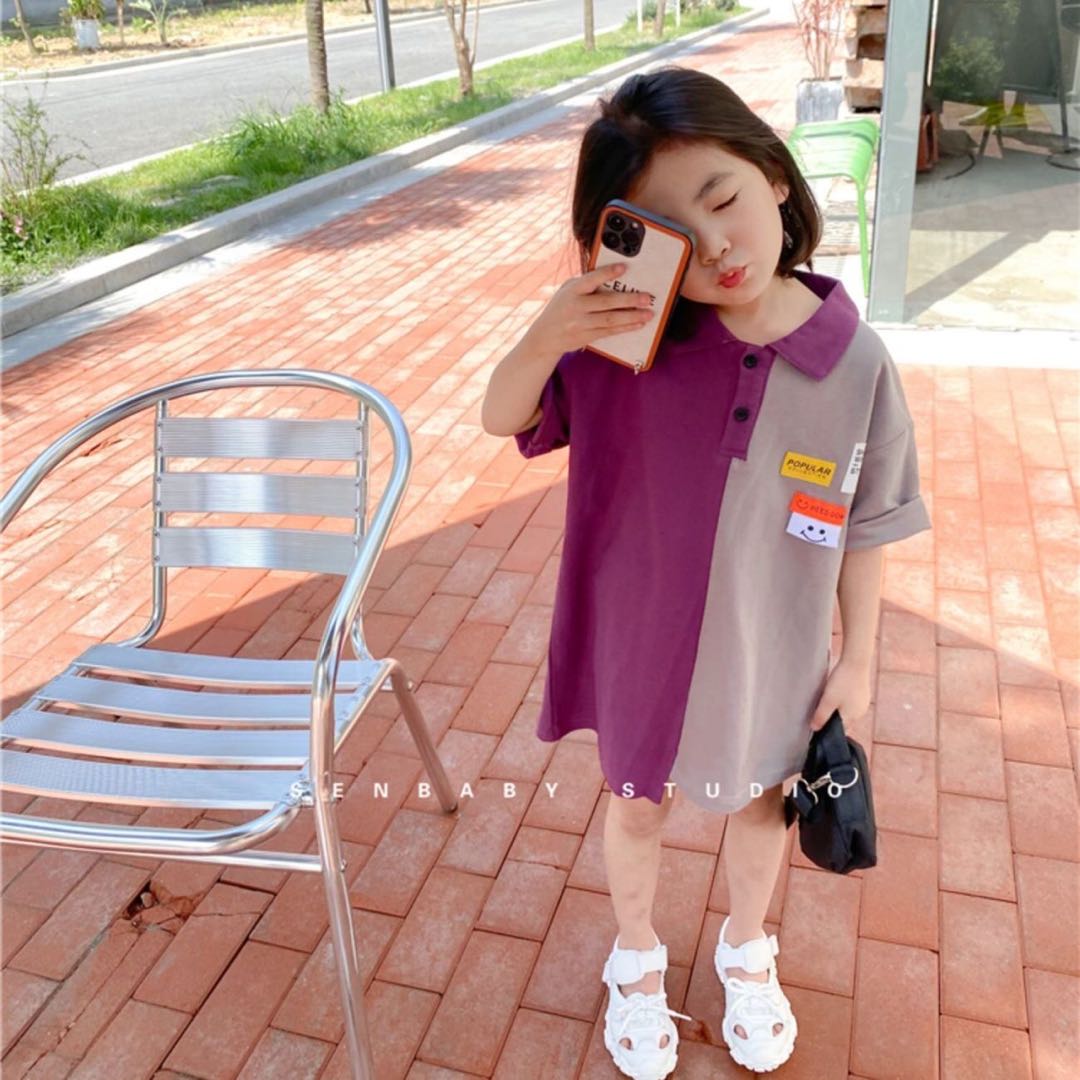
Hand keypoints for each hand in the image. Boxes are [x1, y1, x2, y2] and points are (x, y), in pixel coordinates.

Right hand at [523, 263, 655, 356]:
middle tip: (646, 298)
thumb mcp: (567, 291)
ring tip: (648, 313)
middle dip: (629, 300)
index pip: (591, 279)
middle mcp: (576, 307)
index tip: (624, 268)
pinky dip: (625, 327)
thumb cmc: (561, 308)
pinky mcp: (586, 336)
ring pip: (611, 319)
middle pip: (606, 302)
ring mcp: (581, 323)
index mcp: (572, 291)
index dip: (608, 273)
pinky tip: (637, 324)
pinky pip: (609, 331)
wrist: (545, 337)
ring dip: (632, 316)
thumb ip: (585, 283)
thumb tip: (610, 276)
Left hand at [810, 657, 871, 731]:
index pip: (841, 731)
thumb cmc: (842, 682)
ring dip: (838, 710)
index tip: (819, 725)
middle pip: (844, 721)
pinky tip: (837, 693)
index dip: (829, 730)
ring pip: (848, 711)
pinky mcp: (862, 693)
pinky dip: (843, 701)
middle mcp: (860, 712)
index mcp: (853, 717)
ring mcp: (863, 702)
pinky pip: (851, 702)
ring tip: (827, 702)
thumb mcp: (828, 700)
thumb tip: (815, 729)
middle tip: (820, 713)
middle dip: (833, 720)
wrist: (856, 661)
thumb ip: (821, 716)